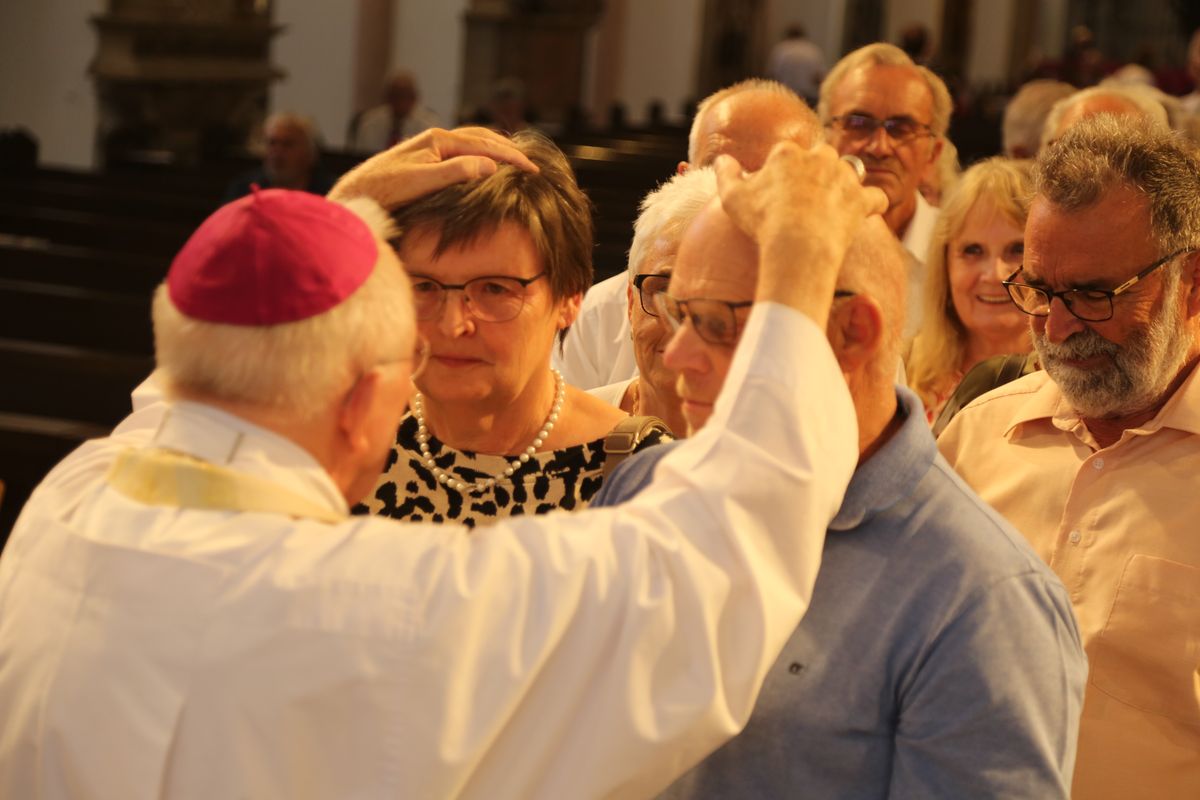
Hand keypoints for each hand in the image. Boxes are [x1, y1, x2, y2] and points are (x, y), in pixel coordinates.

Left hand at [328, 127, 538, 207]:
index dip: (511, 157)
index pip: (484, 143)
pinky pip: (461, 152)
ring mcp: (430, 147)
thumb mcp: (423, 182)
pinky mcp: (425, 159)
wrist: (357, 195)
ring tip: (514, 161)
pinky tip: (484, 167)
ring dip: (495, 149)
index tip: (532, 170)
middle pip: (481, 137)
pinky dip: (480, 155)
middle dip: (508, 149)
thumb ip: (456, 171)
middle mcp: (435, 138)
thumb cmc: (385, 191)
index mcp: (438, 139)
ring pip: (471, 142)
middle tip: (531, 166)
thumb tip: (490, 165)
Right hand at [714, 142, 887, 325]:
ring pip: (847, 173)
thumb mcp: (732, 198)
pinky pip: (875, 197)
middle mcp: (820, 157)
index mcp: (788, 153)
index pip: (786, 155)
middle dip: (814, 173)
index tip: (776, 194)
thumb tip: (722, 160)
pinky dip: (871, 203)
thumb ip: (725, 174)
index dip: (781, 174)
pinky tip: (863, 212)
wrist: (798, 244)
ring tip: (829, 208)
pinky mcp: (861, 200)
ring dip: (841, 185)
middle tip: (803, 200)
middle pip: (820, 157)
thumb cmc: (763, 221)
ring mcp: (844, 177)